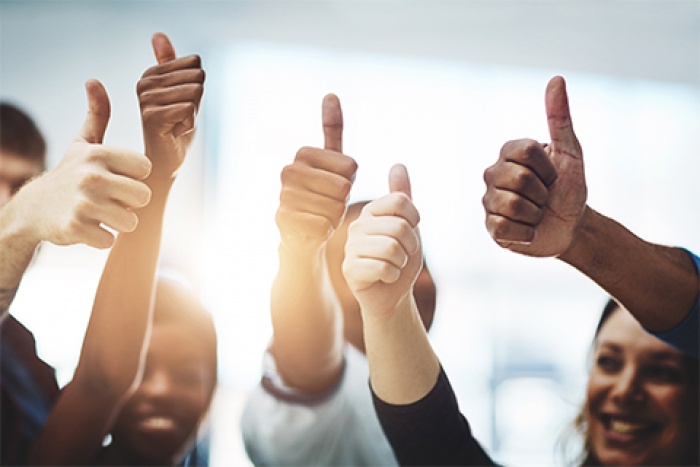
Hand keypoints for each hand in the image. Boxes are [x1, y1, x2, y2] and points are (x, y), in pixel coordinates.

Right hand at [17, 79, 151, 247]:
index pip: (146, 169)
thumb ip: (97, 115)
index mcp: (100, 154)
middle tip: (109, 199)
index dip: (135, 177)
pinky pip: (110, 240)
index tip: (117, 177)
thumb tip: (94, 80)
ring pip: (131, 221)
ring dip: (117, 222)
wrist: (32, 209)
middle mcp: (92, 176)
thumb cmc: (69, 173)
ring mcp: (83, 203)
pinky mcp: (76, 228)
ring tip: (99, 213)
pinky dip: (101, 238)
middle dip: (129, 203)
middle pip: (143, 197)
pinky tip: (87, 227)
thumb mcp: (82, 143)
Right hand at [137, 32, 204, 178]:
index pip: (196, 66)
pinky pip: (189, 109)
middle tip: (180, 118)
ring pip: (195, 94)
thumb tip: (158, 34)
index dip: (197, 89)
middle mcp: (145, 83)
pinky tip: (175, 132)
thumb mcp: (180, 93)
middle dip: (197, 102)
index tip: (182, 105)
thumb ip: (172, 65)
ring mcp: (146, 99)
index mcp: (152, 74)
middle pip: (197, 78)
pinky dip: (190, 124)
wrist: (165, 162)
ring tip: (177, 125)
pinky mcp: (152, 115)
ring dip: (193, 115)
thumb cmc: (175, 129)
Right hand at [275, 94, 357, 251]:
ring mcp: (284, 196)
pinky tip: (314, 230)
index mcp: (303, 154)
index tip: (334, 186)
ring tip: (320, 216)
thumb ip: (332, 131)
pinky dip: (325, 231)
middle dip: (343, 200)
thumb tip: (331, 93)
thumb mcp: (332, 164)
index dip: (350, 181)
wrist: (300, 236)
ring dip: (334, 216)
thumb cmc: (321, 197)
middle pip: (344, 187)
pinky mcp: (284, 222)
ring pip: (334, 207)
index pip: (350, 167)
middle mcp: (288, 172)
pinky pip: (324, 225)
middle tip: (328, 204)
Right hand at [343, 164, 422, 316]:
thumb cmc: (400, 258)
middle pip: (400, 226)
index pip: (401, 201)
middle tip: (402, 256)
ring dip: (401, 262)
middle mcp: (357, 225)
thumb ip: (402, 196)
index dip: (415, 220)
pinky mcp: (349, 269)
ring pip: (392, 248)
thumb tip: (398, 164)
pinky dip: (392, 276)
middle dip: (410, 246)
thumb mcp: (408, 225)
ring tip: (393, 265)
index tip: (410, 233)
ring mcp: (351, 247)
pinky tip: (384, 278)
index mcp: (370, 211)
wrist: (392, 294)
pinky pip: (383, 267)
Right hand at [482, 75, 586, 256]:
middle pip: (520, 180)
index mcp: (509, 153)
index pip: (526, 152)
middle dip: (543, 193)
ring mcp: (489, 201)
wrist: (570, 227)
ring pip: (513, 206)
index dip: (548, 168)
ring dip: (536, 214)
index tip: (553, 175)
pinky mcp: (491, 227)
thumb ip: (559, 117)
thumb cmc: (569, 187)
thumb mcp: (570, 152)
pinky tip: (529, 230)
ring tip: (537, 213)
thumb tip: (556, 79)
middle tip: (546, 197)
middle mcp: (493, 174)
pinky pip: (505, 228)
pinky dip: (526, 233)